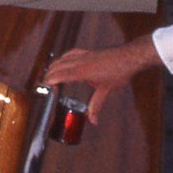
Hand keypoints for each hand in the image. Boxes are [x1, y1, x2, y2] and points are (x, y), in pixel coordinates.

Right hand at [44, 33, 160, 123]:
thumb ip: (96, 105)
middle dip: (49, 74)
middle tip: (44, 84)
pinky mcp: (89, 52)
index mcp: (82, 71)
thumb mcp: (106, 90)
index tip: (44, 87)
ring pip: (63, 58)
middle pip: (58, 65)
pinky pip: (71, 53)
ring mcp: (84, 55)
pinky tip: (64, 60)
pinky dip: (64, 57)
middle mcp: (80, 61)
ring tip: (49, 74)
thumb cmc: (118, 72)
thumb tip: (92, 120)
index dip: (50, 80)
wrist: (129, 57)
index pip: (60, 74)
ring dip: (55, 65)